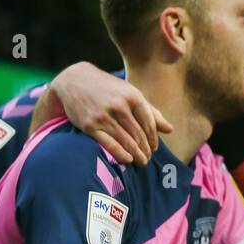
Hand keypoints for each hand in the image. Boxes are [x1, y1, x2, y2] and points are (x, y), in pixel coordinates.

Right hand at [51, 63, 173, 164]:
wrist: (74, 81)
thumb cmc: (108, 88)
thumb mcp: (130, 93)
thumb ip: (150, 111)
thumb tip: (170, 130)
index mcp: (133, 96)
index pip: (149, 124)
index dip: (154, 139)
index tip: (154, 148)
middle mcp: (119, 106)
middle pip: (139, 134)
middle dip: (145, 149)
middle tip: (147, 158)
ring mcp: (104, 116)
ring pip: (126, 141)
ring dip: (136, 155)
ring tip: (141, 162)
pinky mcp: (90, 125)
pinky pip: (109, 144)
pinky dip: (121, 154)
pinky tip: (127, 159)